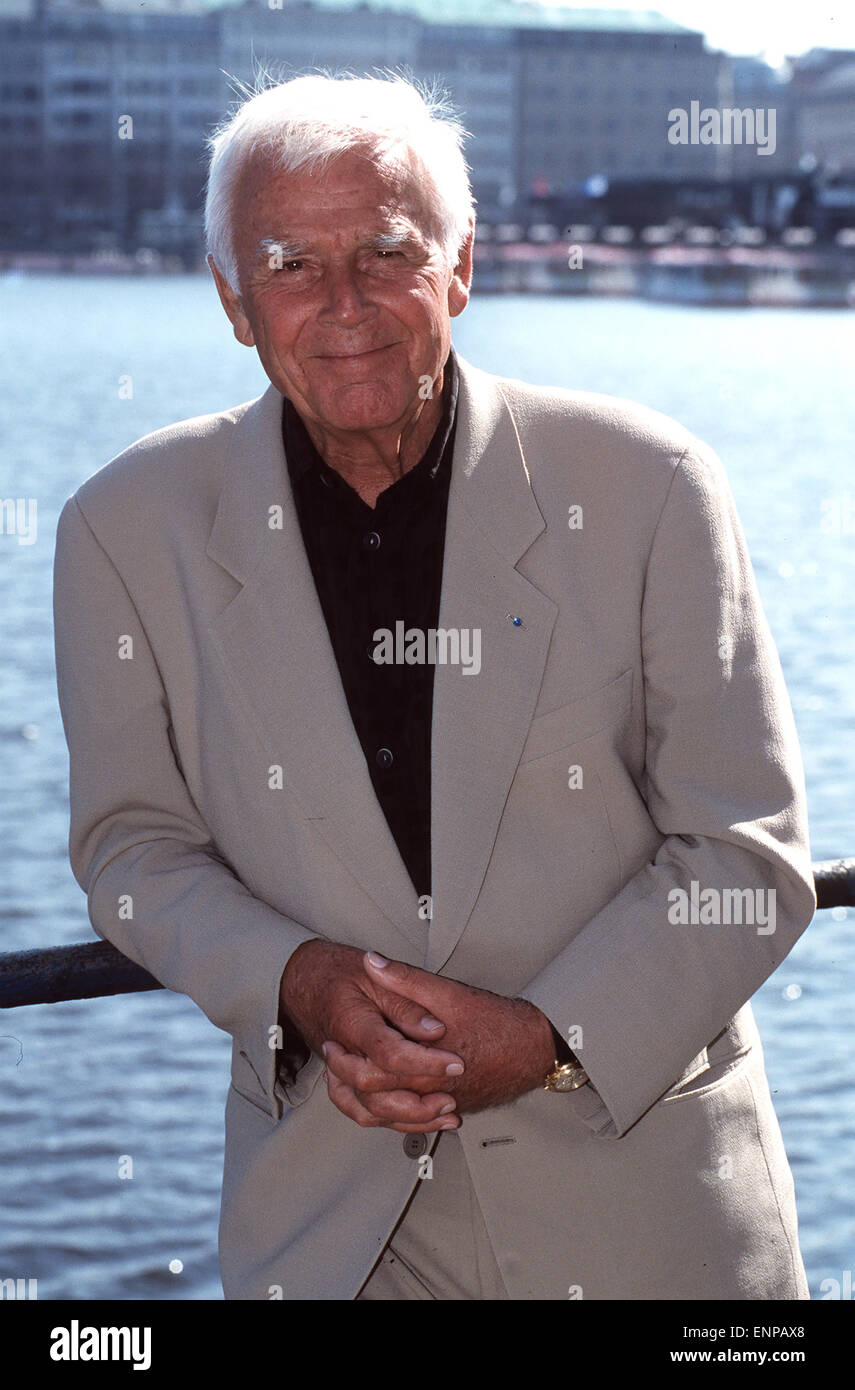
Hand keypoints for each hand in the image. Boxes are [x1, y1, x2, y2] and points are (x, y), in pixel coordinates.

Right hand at [280, 939, 464, 1132]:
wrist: (310, 983)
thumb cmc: (343, 976)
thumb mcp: (379, 977)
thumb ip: (408, 1003)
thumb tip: (435, 1030)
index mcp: (351, 1023)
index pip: (387, 1052)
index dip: (424, 1062)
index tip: (455, 1062)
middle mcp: (343, 1053)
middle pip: (374, 1090)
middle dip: (418, 1101)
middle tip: (452, 1094)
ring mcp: (341, 1073)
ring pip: (369, 1110)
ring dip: (410, 1118)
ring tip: (446, 1113)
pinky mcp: (347, 1085)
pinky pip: (366, 1113)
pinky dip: (397, 1122)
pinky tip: (428, 1119)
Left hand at [322, 952, 555, 1123]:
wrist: (534, 1049)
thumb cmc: (495, 1022)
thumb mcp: (447, 993)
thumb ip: (405, 979)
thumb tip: (372, 962)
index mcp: (422, 1068)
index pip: (367, 1075)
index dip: (343, 1060)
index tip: (332, 1041)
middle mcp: (428, 1095)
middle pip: (373, 1101)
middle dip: (347, 1081)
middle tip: (335, 1059)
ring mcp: (440, 1107)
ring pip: (390, 1118)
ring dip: (365, 1101)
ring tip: (349, 1080)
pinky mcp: (451, 1109)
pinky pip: (412, 1123)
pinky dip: (392, 1114)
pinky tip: (385, 1099)